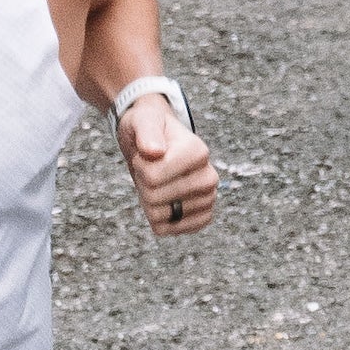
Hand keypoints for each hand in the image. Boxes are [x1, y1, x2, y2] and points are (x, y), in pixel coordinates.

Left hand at [119, 94, 217, 238]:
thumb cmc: (150, 129)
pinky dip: (157, 218)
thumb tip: (153, 151)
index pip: (152, 176)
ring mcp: (208, 199)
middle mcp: (208, 177)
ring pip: (159, 216)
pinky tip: (163, 201)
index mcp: (198, 152)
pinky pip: (169, 229)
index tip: (147, 153)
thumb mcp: (144, 120)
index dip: (140, 165)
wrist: (157, 144)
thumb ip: (147, 131)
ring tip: (156, 181)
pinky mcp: (202, 216)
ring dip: (148, 200)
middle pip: (154, 197)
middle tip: (150, 168)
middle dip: (143, 183)